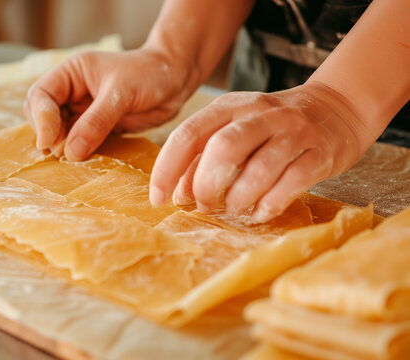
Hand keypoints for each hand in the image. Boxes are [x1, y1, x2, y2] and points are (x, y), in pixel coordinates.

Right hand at [24, 48, 193, 159]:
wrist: (175, 81)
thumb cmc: (149, 75)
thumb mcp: (121, 94)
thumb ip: (96, 122)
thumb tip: (70, 152)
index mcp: (71, 73)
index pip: (41, 95)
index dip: (41, 118)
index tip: (50, 141)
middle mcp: (72, 93)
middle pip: (43, 117)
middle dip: (50, 135)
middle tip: (63, 154)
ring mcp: (84, 113)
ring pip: (60, 134)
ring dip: (63, 148)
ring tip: (74, 161)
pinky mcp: (98, 129)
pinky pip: (81, 144)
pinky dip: (80, 154)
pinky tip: (86, 162)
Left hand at [150, 81, 367, 222]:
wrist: (333, 110)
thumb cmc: (270, 128)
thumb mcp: (232, 132)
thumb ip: (202, 160)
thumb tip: (178, 195)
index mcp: (230, 106)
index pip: (189, 135)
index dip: (167, 170)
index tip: (158, 200)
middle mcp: (260, 114)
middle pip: (222, 149)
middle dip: (205, 185)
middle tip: (204, 205)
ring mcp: (292, 132)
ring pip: (258, 168)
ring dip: (237, 199)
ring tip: (232, 209)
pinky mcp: (319, 153)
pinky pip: (292, 183)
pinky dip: (270, 204)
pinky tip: (259, 213)